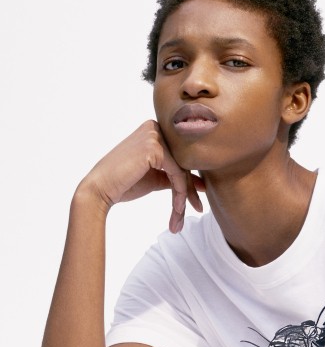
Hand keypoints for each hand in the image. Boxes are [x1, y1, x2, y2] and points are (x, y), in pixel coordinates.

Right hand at [76, 119, 205, 232]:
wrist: (100, 189)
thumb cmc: (124, 184)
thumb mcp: (156, 179)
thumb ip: (177, 178)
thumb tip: (203, 184)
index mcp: (155, 131)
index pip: (180, 158)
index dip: (190, 182)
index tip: (196, 203)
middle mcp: (156, 127)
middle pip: (184, 163)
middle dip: (190, 190)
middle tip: (197, 210)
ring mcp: (154, 134)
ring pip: (182, 170)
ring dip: (184, 197)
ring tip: (179, 219)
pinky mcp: (154, 147)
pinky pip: (177, 174)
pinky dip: (179, 194)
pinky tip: (177, 210)